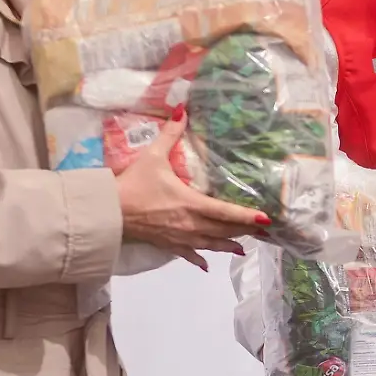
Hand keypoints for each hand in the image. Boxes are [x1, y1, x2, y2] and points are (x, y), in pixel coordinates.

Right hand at [114, 110, 268, 266]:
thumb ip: (170, 134)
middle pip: (224, 230)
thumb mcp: (153, 156)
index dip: (247, 216)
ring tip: (244, 248)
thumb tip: (181, 109)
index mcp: (191, 204)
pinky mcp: (168, 246)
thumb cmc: (133, 184)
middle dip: (244, 231)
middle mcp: (191, 224)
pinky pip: (188, 255)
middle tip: (264, 233)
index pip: (226, 212)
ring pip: (211, 244)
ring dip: (228, 246)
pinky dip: (200, 259)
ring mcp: (180, 238)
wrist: (109, 212)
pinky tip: (207, 265)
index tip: (266, 220)